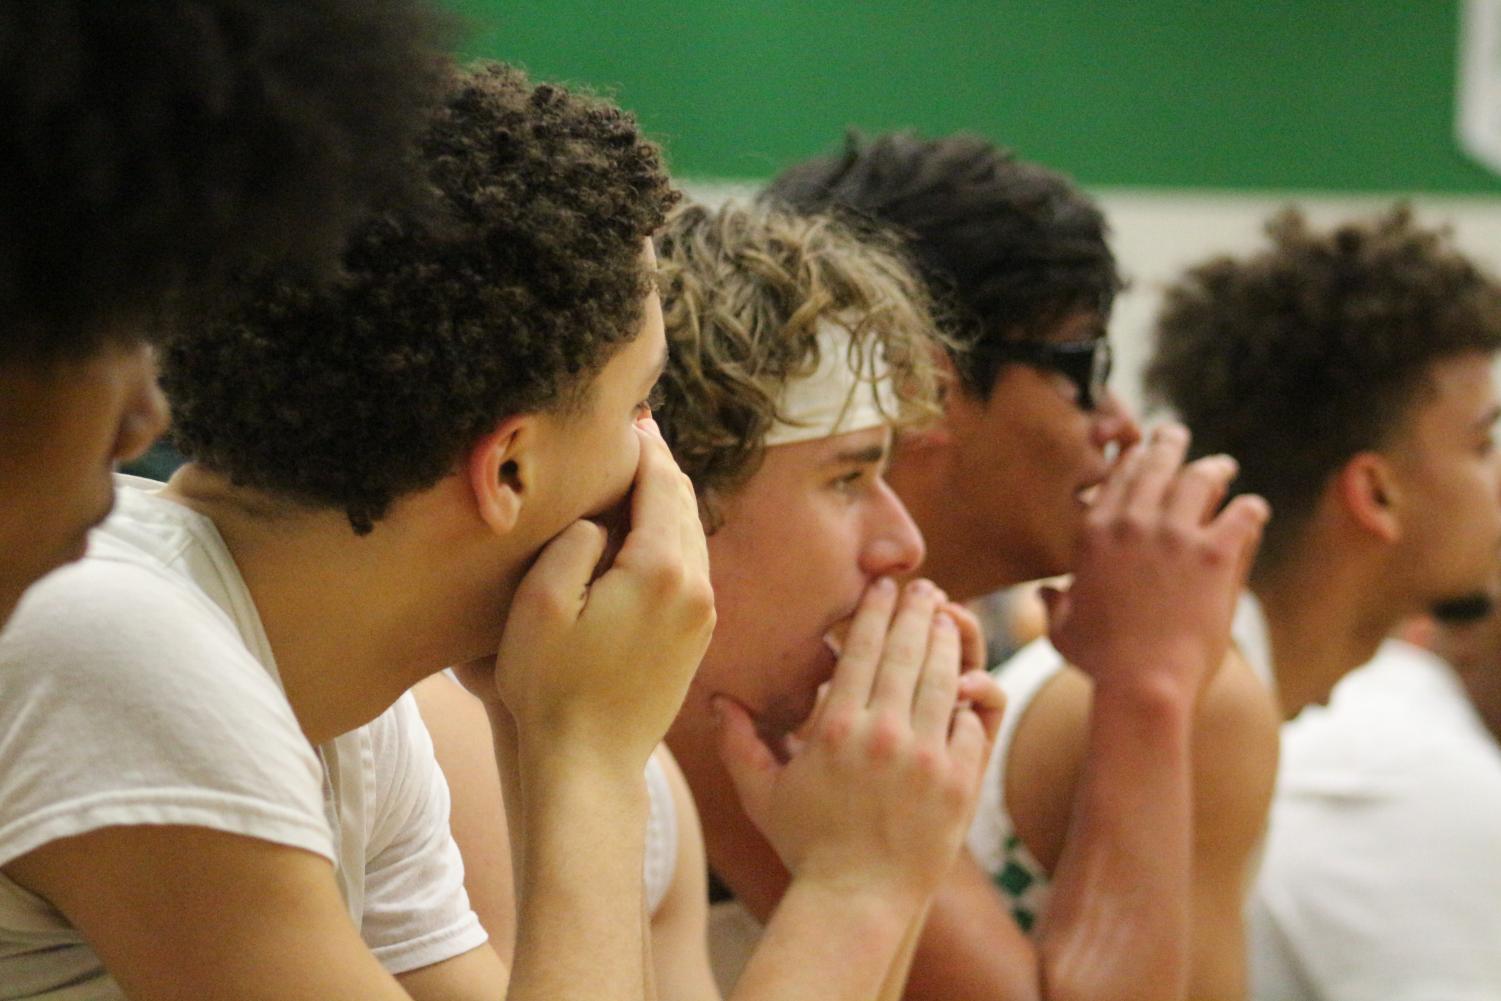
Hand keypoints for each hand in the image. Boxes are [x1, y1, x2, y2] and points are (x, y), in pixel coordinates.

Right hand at [467, 419, 714, 768]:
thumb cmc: (552, 688)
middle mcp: (696, 587)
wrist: (590, 766)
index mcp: (662, 569)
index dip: (643, 446)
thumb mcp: (541, 603)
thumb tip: (600, 520)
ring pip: (690, 536)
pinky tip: (644, 533)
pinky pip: (689, 567)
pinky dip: (670, 538)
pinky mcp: (696, 638)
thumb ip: (575, 542)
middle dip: (659, 467)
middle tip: (636, 433)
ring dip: (666, 503)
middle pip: (684, 504)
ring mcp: (702, 615)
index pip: (660, 483)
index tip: (628, 416)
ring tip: (638, 475)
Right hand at [716, 578, 1003, 905]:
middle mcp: (883, 732)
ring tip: (948, 618)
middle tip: (923, 587)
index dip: (876, 611)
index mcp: (836, 727)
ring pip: (943, 677)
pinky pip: (971, 723)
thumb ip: (740, 743)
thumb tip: (717, 700)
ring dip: (947, 641)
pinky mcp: (958, 781)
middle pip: (907, 651)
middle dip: (917, 611)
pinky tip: (968, 677)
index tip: (883, 587)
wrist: (856, 900)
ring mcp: (925, 755)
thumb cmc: (806, 846)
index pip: (863, 648)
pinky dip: (971, 698)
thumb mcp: (762, 793)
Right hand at [1043, 423, 1267, 700]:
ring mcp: (1175, 534)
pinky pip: (1243, 515)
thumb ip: (1053, 605)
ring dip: (1213, 469)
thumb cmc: (1100, 662)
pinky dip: (1250, 510)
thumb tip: (1045, 593)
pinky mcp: (1215, 553)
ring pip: (1200, 479)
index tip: (1140, 454)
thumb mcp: (1062, 631)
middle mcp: (1133, 522)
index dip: (1131, 461)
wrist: (1142, 682)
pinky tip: (1254, 511)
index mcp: (1094, 533)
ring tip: (1222, 467)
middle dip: (1168, 445)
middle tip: (1176, 435)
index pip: (1117, 480)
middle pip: (1157, 465)